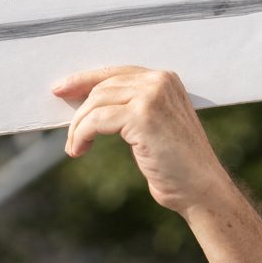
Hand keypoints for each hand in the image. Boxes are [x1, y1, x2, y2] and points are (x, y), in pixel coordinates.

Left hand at [51, 66, 239, 216]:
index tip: (60, 89)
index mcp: (165, 79)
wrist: (201, 190)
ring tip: (74, 147)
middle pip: (102, 86)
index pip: (115, 72)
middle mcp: (160, 80)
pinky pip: (96, 119)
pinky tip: (78, 150)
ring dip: (78, 126)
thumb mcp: (154, 126)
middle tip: (69, 136)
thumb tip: (88, 103)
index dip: (84, 79)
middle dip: (79, 110)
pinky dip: (82, 135)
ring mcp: (152, 95)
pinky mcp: (142, 115)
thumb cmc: (176, 165)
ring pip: (96, 102)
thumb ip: (131, 107)